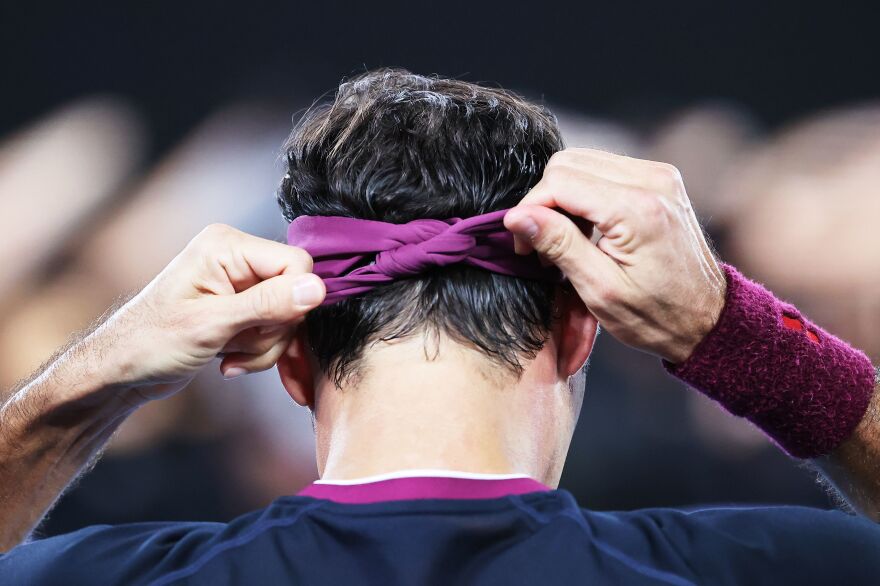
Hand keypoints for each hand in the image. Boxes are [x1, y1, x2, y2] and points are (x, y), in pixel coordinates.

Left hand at [94, 223, 324, 400]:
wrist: (122, 371)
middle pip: (295, 294)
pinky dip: (258, 352)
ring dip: (264, 347)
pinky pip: (273, 329)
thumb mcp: (211, 325)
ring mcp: (240, 283)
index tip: (261, 327)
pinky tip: (229, 361)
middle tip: (236, 346)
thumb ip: (267, 304)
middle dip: (273, 331)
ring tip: (227, 356)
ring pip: (287, 317)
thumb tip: (317, 289)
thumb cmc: (151, 342)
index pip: (296, 264)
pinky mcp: (241, 307)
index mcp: (227, 245)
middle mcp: (237, 257)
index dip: (291, 302)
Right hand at [503, 148, 725, 363]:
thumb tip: (517, 217)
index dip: (530, 209)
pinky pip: (603, 169)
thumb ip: (559, 245)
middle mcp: (651, 181)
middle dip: (545, 201)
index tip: (522, 244)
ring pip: (582, 161)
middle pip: (568, 163)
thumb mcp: (600, 290)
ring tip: (565, 239)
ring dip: (563, 196)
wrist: (707, 317)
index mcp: (637, 209)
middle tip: (542, 244)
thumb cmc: (656, 314)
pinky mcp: (659, 178)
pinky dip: (584, 193)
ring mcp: (658, 175)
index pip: (560, 181)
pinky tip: (587, 227)